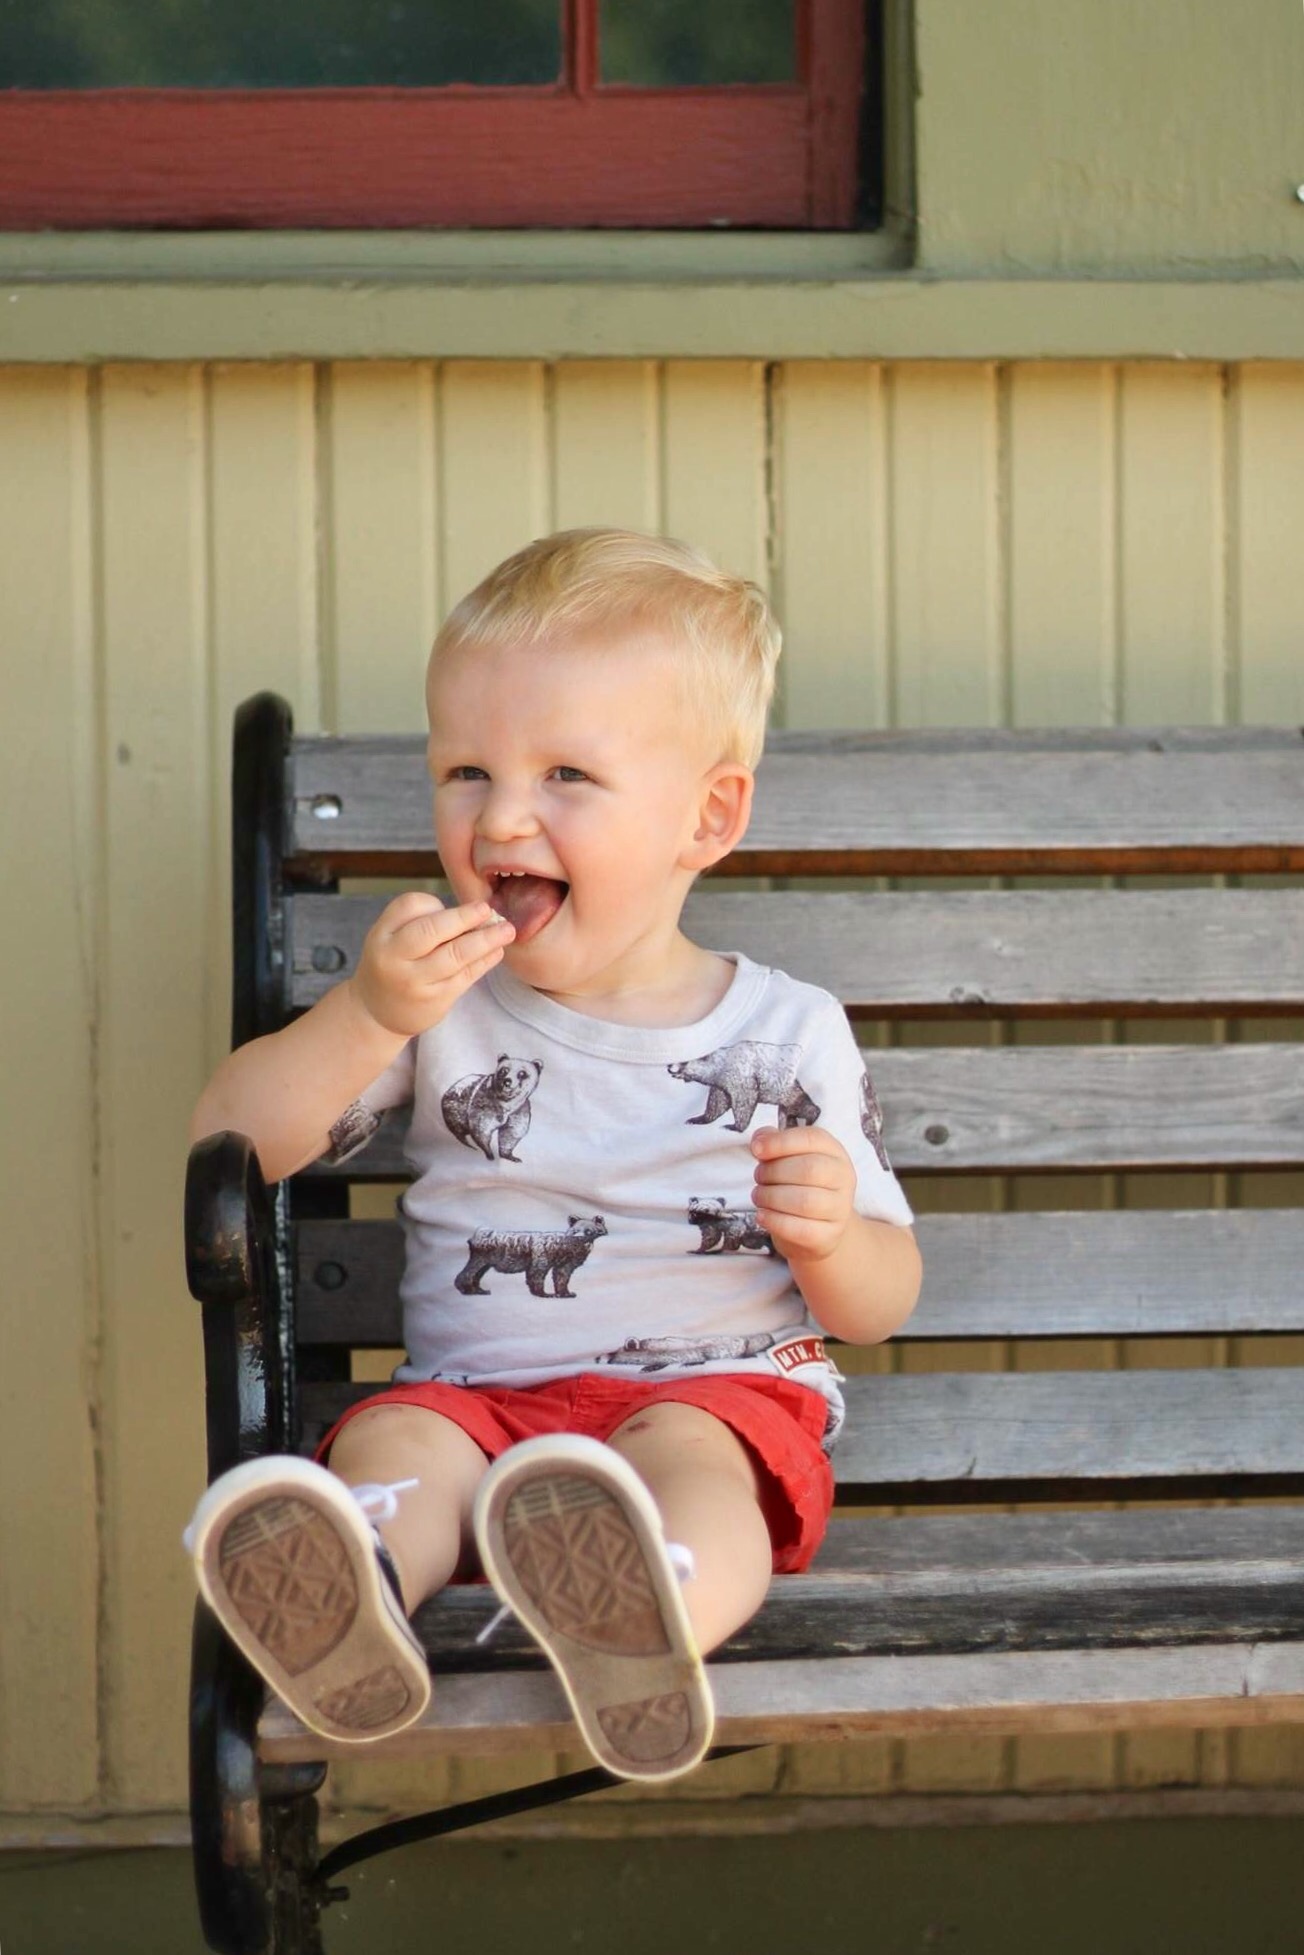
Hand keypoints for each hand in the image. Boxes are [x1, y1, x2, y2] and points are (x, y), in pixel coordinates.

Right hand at [348, 891, 513, 1037]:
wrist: (377, 1013)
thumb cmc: (391, 964)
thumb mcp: (389, 938)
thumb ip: (418, 920)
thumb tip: (470, 913)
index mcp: (382, 935)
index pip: (409, 906)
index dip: (434, 903)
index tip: (448, 906)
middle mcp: (395, 958)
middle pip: (431, 931)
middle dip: (463, 918)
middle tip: (487, 909)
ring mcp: (416, 981)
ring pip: (455, 955)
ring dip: (485, 940)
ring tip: (507, 930)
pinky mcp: (436, 1000)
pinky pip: (466, 976)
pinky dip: (485, 961)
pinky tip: (497, 951)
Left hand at [750, 1125, 855, 1263]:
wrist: (817, 1228)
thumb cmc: (798, 1185)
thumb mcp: (788, 1159)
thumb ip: (774, 1143)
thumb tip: (760, 1140)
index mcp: (834, 1152)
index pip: (811, 1139)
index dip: (780, 1142)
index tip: (755, 1149)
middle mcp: (843, 1178)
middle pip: (809, 1170)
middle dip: (773, 1172)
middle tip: (758, 1177)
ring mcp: (840, 1209)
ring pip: (805, 1202)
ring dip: (771, 1197)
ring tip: (759, 1196)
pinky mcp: (830, 1235)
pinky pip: (801, 1229)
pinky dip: (775, 1221)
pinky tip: (762, 1215)